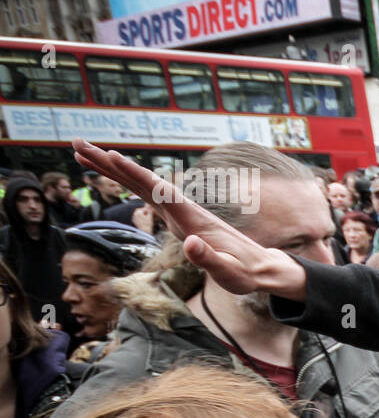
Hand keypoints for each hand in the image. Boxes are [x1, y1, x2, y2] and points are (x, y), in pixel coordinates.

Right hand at [71, 139, 306, 300]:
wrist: (261, 267)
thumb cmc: (244, 273)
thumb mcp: (228, 273)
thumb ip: (209, 260)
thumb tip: (190, 244)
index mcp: (192, 219)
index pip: (158, 191)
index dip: (135, 174)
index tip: (111, 155)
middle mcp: (184, 210)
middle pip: (143, 181)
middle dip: (111, 164)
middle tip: (78, 144)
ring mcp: (181, 213)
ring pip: (142, 186)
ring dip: (113, 170)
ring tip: (84, 154)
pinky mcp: (180, 220)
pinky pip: (148, 196)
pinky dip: (129, 184)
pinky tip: (116, 176)